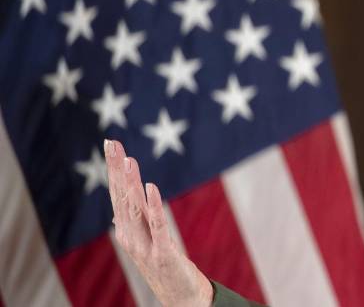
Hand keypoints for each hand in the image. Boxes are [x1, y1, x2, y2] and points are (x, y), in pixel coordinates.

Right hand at [104, 139, 213, 306]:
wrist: (179, 298)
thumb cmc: (162, 268)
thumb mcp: (145, 243)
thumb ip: (133, 223)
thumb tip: (120, 207)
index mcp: (127, 230)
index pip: (118, 194)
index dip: (115, 171)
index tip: (112, 145)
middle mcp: (131, 236)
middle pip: (122, 197)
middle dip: (118, 170)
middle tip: (112, 143)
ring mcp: (145, 245)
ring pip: (136, 209)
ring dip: (132, 183)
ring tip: (129, 159)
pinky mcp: (163, 253)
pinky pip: (158, 226)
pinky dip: (153, 206)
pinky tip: (151, 188)